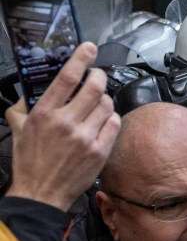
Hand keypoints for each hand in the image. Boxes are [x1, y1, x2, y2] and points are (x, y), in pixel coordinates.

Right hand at [5, 42, 119, 210]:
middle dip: (99, 76)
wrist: (42, 192)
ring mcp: (86, 137)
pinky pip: (114, 124)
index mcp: (45, 113)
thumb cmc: (30, 162)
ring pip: (107, 105)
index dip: (81, 58)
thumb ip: (23, 107)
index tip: (89, 48)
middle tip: (98, 75)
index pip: (67, 77)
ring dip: (105, 99)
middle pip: (94, 88)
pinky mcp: (100, 151)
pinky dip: (112, 117)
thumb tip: (30, 92)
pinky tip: (104, 120)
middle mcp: (67, 123)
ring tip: (98, 102)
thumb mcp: (17, 128)